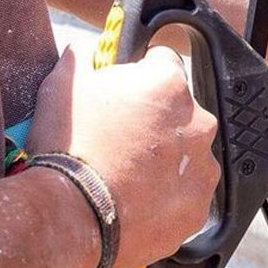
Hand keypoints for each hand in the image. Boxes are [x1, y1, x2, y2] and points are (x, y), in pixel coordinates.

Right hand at [27, 45, 218, 267]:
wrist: (70, 214)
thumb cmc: (68, 148)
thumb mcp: (63, 88)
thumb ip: (81, 62)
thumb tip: (81, 52)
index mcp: (169, 84)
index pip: (164, 62)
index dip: (143, 74)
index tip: (130, 91)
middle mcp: (198, 121)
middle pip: (180, 112)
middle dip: (157, 121)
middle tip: (124, 140)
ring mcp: (203, 164)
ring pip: (188, 154)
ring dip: (167, 160)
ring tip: (129, 175)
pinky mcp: (200, 203)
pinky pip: (188, 193)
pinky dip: (169, 196)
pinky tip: (139, 201)